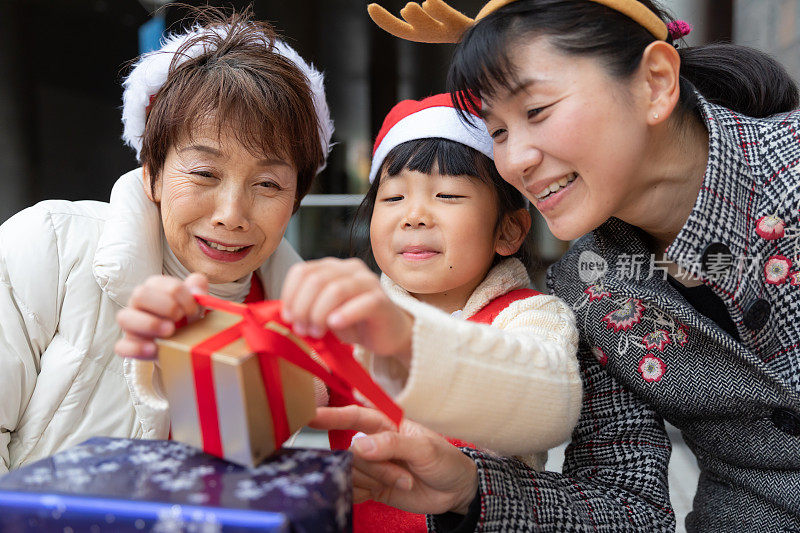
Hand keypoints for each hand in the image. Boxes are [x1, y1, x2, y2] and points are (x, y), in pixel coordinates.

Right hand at [115, 273, 207, 358]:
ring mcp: (130, 324)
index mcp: (153, 288)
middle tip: (181, 318)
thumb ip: (197, 287)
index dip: (180, 295)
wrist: (182, 342)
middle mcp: (138, 303)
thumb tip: (196, 290)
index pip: (158, 282)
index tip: (193, 309)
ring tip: (170, 331)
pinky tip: (154, 349)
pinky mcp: (128, 345)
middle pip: (140, 294)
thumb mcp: (195, 301)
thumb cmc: (185, 317)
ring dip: (150, 324)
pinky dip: (137, 348)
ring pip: (124, 317)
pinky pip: (122, 346)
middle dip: (166, 306)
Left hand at [280, 258, 413, 364]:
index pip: (302, 271)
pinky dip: (344, 315)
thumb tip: (287, 314)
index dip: (290, 294)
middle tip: (302, 329)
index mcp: (332, 267)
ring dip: (319, 314)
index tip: (288, 317)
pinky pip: (362, 303)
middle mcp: (350, 268)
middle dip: (303, 308)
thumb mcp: (324, 313)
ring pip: (336, 289)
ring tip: (317, 332)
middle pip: (316, 280)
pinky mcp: (381, 300)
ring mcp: (368, 282)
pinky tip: (335, 325)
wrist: (387, 334)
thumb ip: (307, 308)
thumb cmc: (353, 322)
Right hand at [311, 405, 478, 514]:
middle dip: (376, 468)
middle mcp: (374, 443)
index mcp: (386, 424)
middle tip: (406, 476)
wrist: (455, 492)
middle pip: (352, 453)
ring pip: (353, 473)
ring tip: (405, 483)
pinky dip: (363, 494)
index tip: (310, 416)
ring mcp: (371, 466)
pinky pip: (352, 490)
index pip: (354, 416)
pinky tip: (380, 493)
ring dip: (376, 481)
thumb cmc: (445, 460)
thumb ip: (392, 444)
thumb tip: (358, 444)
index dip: (331, 415)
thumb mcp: (425, 449)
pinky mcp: (371, 487)